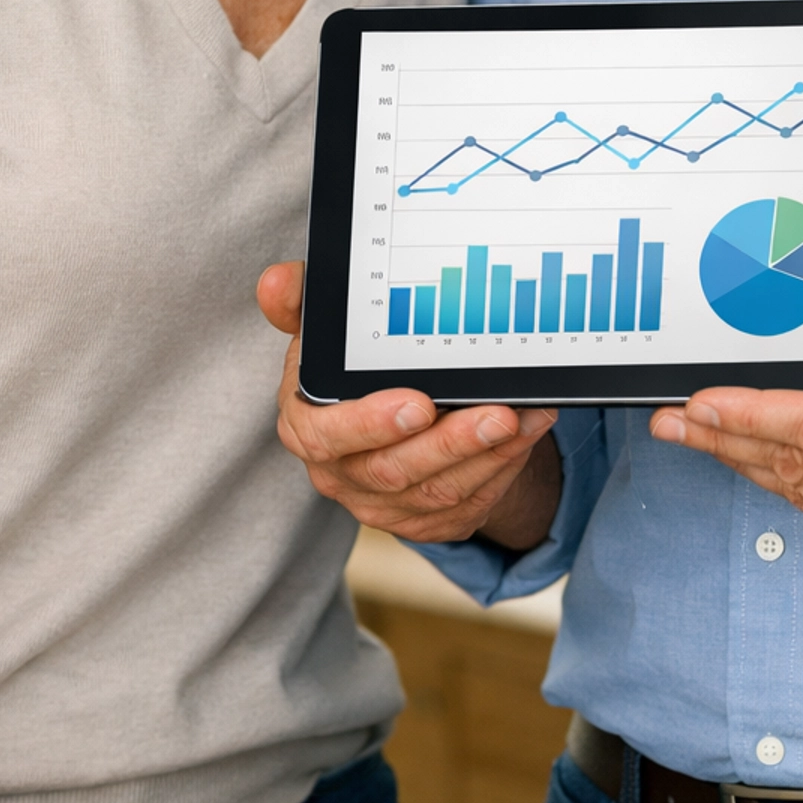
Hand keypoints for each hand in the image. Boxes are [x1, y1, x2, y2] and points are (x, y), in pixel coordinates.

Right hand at [256, 263, 559, 545]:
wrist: (389, 414)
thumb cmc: (353, 368)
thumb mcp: (324, 331)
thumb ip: (302, 301)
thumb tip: (274, 281)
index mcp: (309, 426)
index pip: (329, 436)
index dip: (371, 424)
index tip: (418, 403)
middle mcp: (342, 474)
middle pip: (395, 471)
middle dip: (451, 443)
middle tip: (496, 413)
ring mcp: (384, 504)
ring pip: (439, 491)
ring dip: (488, 455)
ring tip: (524, 416)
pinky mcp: (426, 520)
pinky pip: (468, 503)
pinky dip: (503, 467)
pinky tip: (528, 433)